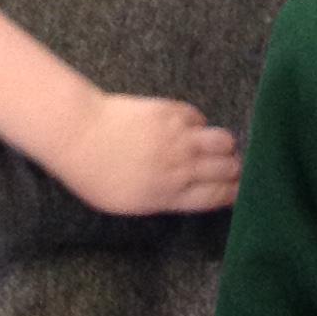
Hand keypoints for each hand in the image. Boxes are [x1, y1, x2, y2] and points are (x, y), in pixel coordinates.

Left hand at [45, 92, 240, 214]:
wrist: (77, 135)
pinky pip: (199, 118)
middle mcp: (181, 167)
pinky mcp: (172, 113)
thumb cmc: (93, 174)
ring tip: (214, 147)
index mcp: (170, 194)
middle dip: (233, 170)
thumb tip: (188, 194)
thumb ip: (163, 199)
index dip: (234, 193)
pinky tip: (187, 128)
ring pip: (224, 141)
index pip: (218, 196)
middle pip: (228, 169)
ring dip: (223, 146)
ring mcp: (179, 138)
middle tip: (228, 168)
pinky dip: (198, 124)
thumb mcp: (128, 202)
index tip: (238, 191)